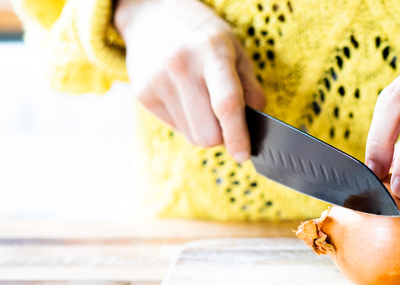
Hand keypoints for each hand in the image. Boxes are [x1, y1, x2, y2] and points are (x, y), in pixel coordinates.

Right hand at [115, 0, 264, 161]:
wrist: (151, 15)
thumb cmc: (203, 36)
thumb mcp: (235, 49)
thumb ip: (250, 87)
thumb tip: (257, 121)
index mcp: (212, 52)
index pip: (226, 103)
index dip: (237, 135)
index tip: (243, 155)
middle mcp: (181, 66)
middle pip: (207, 133)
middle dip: (223, 136)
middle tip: (228, 121)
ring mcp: (157, 81)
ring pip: (192, 136)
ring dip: (205, 129)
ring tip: (203, 101)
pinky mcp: (143, 95)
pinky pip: (176, 128)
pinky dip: (187, 121)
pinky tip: (186, 98)